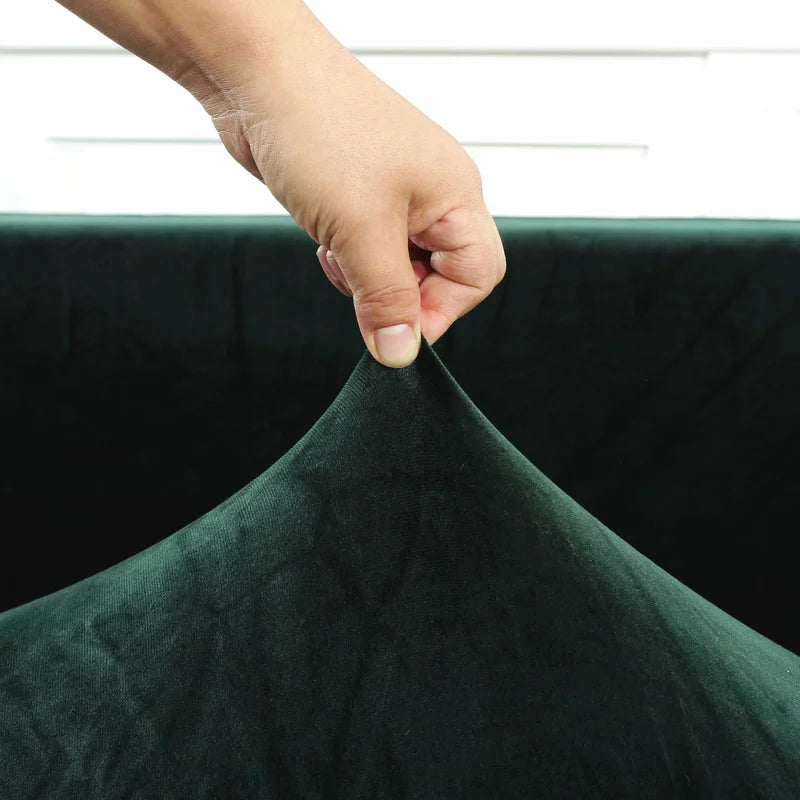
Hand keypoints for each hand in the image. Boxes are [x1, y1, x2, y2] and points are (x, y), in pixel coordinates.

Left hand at [203, 10, 505, 367]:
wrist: (257, 76)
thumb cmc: (321, 131)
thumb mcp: (360, 231)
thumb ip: (386, 299)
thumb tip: (401, 354)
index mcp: (456, 195)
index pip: (477, 276)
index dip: (440, 311)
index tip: (394, 330)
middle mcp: (433, 194)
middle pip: (439, 275)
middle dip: (397, 293)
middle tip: (359, 283)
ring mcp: (396, 193)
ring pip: (398, 265)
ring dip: (366, 277)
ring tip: (337, 251)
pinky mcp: (360, 194)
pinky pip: (368, 247)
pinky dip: (348, 258)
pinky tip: (325, 239)